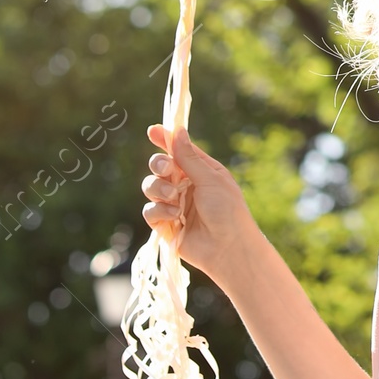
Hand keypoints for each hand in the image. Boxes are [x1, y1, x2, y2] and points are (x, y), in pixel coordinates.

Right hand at [141, 124, 258, 288]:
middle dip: (159, 165)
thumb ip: (189, 158)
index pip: (178, 150)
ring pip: (150, 187)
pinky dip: (159, 211)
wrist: (228, 248)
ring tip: (173, 197)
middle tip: (167, 169)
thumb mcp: (210, 179)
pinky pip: (150, 211)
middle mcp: (184, 185)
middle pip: (159, 167)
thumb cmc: (227, 210)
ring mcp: (173, 204)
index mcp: (200, 171)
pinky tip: (173, 217)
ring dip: (159, 189)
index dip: (164, 139)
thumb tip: (178, 130)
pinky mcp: (165, 224)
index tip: (152, 130)